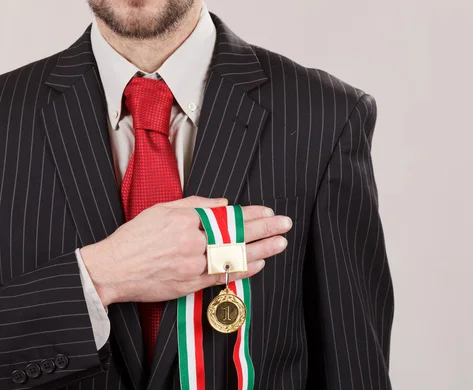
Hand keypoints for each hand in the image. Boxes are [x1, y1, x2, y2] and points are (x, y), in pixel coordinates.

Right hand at [80, 196, 292, 305]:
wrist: (112, 269)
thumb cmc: (134, 238)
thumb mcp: (162, 210)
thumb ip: (195, 205)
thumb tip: (224, 203)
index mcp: (185, 220)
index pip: (226, 215)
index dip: (250, 214)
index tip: (268, 212)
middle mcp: (192, 241)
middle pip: (235, 233)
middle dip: (264, 228)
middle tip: (284, 224)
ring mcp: (192, 263)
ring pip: (232, 256)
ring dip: (260, 249)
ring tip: (280, 244)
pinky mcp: (189, 283)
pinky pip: (221, 276)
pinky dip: (241, 270)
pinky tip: (259, 264)